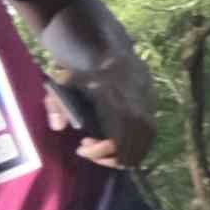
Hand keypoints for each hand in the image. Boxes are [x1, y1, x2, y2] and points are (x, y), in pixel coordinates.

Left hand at [60, 52, 161, 171]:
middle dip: (109, 158)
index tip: (81, 147)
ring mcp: (149, 110)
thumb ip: (56, 104)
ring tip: (101, 146)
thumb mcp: (62, 84)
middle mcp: (137, 110)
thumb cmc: (83, 71)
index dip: (99, 152)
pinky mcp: (153, 110)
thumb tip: (58, 127)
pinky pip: (147, 138)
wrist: (108, 51)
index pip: (115, 143)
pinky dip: (132, 146)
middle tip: (89, 150)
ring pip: (142, 147)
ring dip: (122, 154)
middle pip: (131, 151)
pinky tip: (114, 140)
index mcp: (116, 103)